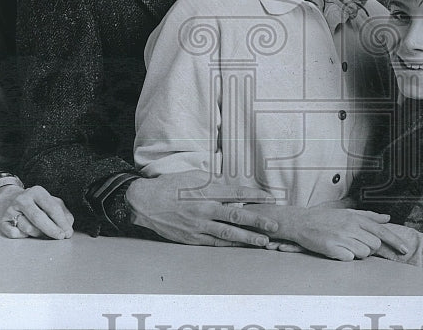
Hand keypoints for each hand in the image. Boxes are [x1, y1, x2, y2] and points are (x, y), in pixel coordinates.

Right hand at [0, 184, 73, 239]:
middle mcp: (23, 199)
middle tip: (60, 237)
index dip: (61, 222)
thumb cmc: (35, 203)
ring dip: (38, 234)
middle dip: (52, 230)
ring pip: (27, 228)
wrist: (7, 199)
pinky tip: (25, 232)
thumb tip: (68, 225)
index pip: (52, 208)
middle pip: (39, 218)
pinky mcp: (2, 221)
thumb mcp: (50, 202)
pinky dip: (23, 236)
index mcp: (37, 192)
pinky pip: (15, 234)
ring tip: (42, 233)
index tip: (68, 233)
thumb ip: (62, 212)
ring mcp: (11, 210)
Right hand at [125, 171, 278, 247]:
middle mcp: (205, 209)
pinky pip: (215, 242)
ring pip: (228, 233)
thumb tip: (232, 189)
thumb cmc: (172, 185)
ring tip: (263, 241)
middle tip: (275, 225)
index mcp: (207, 191)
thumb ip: (214, 183)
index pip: (237, 194)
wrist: (147, 202)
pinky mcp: (192, 238)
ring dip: (248, 238)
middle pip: (237, 216)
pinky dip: (230, 244)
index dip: (256, 197)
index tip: (270, 198)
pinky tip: (241, 245)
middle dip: (258, 221)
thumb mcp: (194, 176)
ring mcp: (199, 225)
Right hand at [265, 206, 410, 261]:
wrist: (302, 222)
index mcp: (356, 217)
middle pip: (374, 245)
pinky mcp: (333, 248)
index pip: (381, 231)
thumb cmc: (326, 218)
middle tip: (356, 243)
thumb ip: (369, 216)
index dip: (395, 241)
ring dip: (357, 252)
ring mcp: (342, 237)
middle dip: (369, 248)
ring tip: (344, 245)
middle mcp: (351, 226)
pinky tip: (337, 249)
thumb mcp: (348, 212)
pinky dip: (345, 256)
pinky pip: (349, 258)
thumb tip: (387, 218)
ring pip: (363, 253)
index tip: (404, 250)